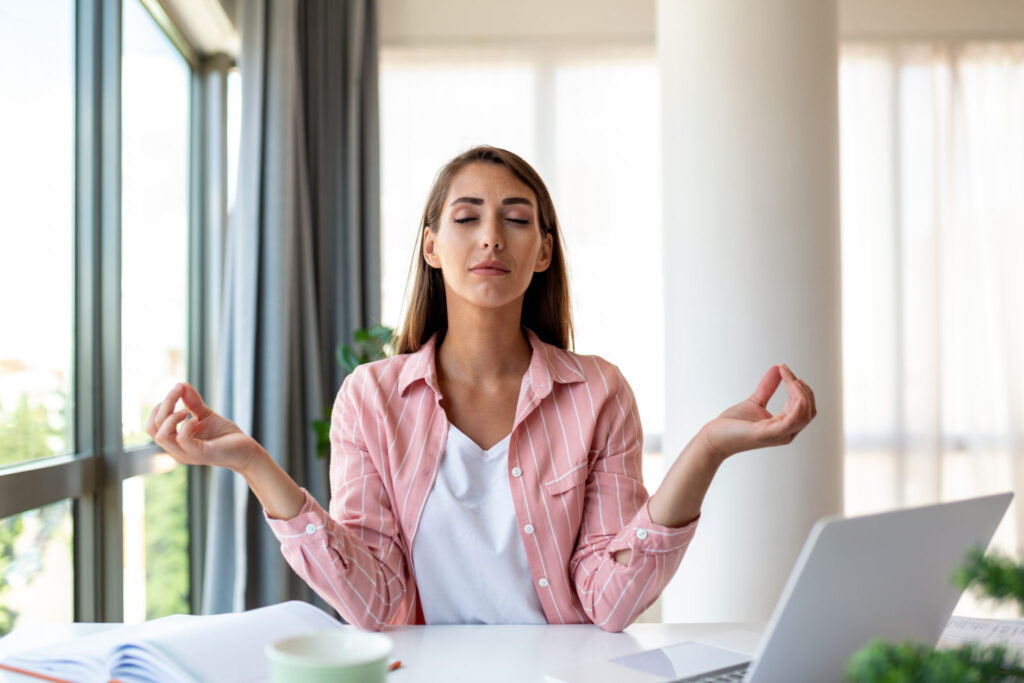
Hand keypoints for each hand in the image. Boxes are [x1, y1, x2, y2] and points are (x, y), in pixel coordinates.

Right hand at [145, 382, 265, 473]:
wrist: (246, 450)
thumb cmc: (224, 435)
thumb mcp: (205, 415)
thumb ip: (192, 402)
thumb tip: (180, 384)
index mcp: (174, 442)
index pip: (153, 424)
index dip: (161, 405)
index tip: (178, 389)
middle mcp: (176, 450)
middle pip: (153, 428)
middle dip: (164, 405)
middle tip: (179, 392)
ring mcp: (187, 454)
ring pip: (161, 436)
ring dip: (171, 417)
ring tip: (186, 410)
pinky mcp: (201, 454)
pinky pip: (182, 440)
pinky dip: (186, 425)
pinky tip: (196, 419)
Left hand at [701, 364, 816, 462]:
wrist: (714, 437)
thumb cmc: (732, 425)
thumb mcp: (755, 401)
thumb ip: (768, 387)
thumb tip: (777, 368)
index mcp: (784, 426)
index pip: (804, 407)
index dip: (799, 387)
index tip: (784, 369)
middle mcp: (786, 432)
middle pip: (808, 410)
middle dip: (802, 388)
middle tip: (785, 371)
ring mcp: (779, 434)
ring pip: (805, 414)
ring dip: (801, 392)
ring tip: (790, 378)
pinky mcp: (769, 433)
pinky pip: (794, 420)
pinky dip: (799, 402)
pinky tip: (792, 385)